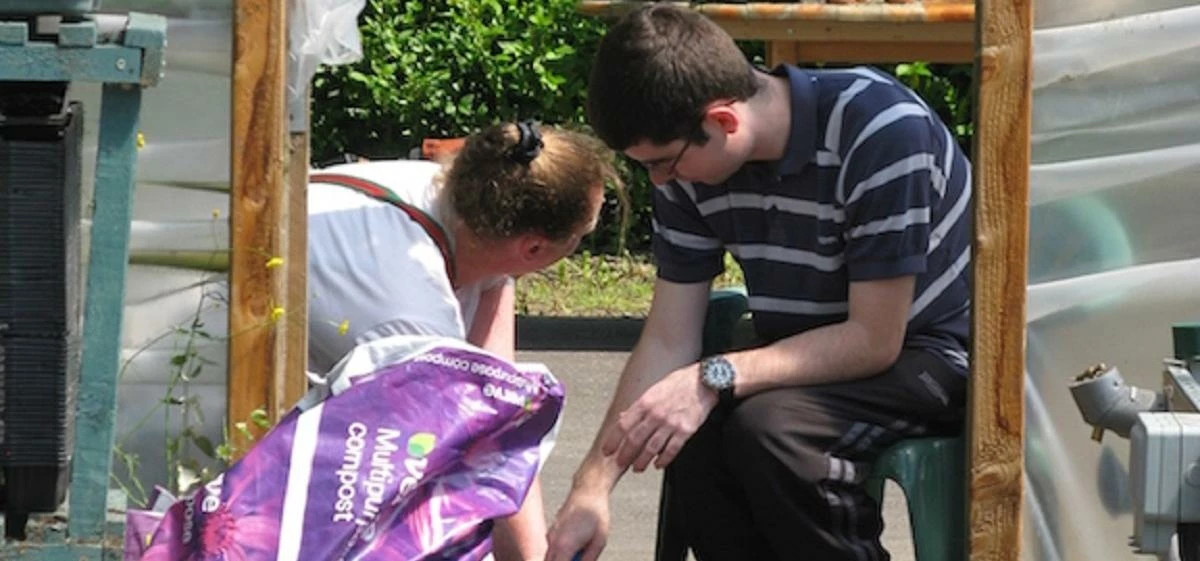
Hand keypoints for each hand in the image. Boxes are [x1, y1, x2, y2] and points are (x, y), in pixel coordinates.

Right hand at [545, 487, 609, 560]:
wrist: (588, 491)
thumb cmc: (595, 515)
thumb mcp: (598, 543)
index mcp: (563, 547)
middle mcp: (552, 542)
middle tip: (579, 557)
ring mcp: (550, 536)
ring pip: (549, 558)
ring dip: (561, 560)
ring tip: (579, 551)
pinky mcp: (552, 532)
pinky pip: (552, 551)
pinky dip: (559, 556)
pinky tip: (575, 551)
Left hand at [601, 364, 716, 471]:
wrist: (703, 382)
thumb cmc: (678, 384)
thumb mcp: (653, 390)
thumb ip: (638, 406)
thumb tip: (622, 417)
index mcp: (645, 403)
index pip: (623, 425)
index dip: (613, 440)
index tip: (607, 450)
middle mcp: (656, 414)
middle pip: (635, 440)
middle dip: (625, 455)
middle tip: (620, 463)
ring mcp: (670, 423)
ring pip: (651, 448)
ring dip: (642, 461)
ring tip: (637, 468)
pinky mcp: (685, 431)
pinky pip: (671, 449)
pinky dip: (663, 460)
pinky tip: (658, 464)